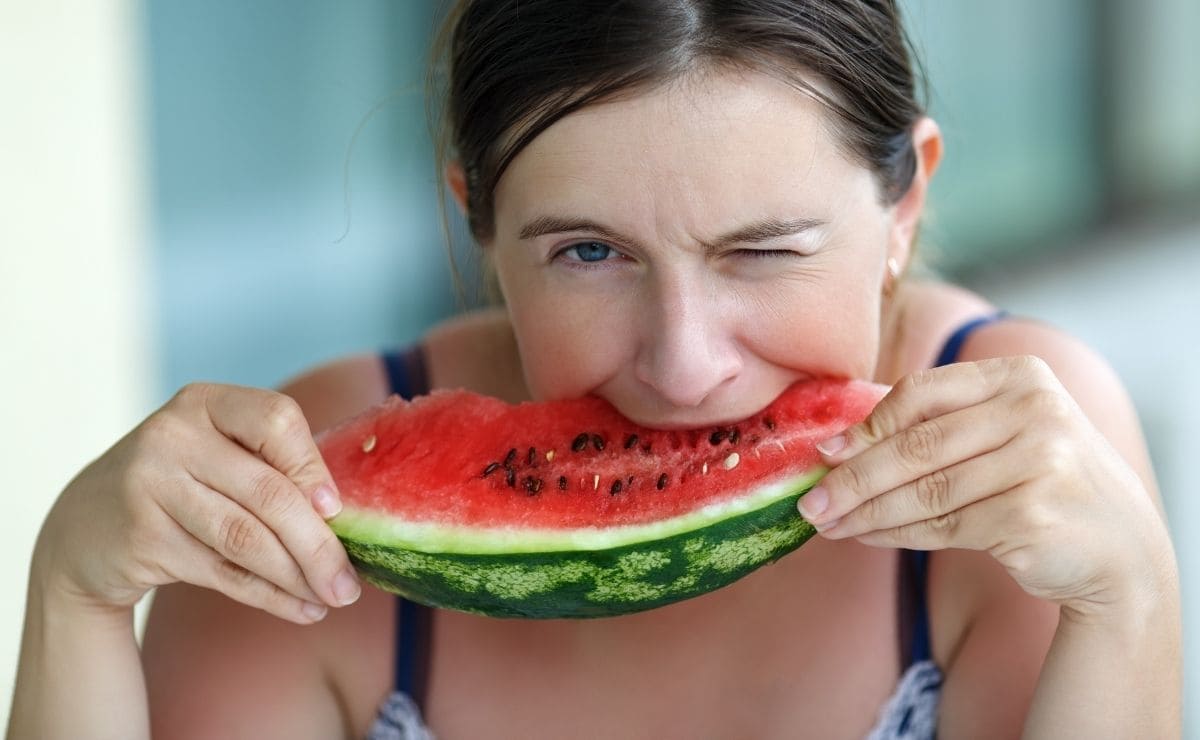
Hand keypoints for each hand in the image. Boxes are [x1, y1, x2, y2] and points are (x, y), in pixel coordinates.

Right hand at [36, 383, 359, 623]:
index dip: (312, 466)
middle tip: (349, 583)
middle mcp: (174, 436)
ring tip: (333, 597)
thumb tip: (351, 517)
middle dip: (318, 544)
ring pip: (246, 539)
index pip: (277, 420)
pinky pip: (222, 572)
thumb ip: (273, 467)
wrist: (86, 527)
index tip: (336, 510)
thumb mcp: (219, 456)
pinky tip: (302, 608)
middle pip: (268, 492)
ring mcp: (150, 485)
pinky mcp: (141, 537)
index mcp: (206, 403)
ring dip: (298, 576)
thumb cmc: (183, 485)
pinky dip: (269, 595)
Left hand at [796, 356, 1169, 614]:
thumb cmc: (1039, 482)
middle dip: (852, 478)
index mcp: (1021, 376)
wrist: (1119, 548)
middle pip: (916, 446)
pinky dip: (896, 534)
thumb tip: (836, 446)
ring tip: (828, 525)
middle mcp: (1035, 411)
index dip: (866, 425)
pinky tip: (867, 537)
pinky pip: (942, 526)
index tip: (825, 452)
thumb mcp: (1001, 434)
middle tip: (809, 501)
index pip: (922, 392)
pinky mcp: (1032, 514)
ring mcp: (1039, 462)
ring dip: (866, 512)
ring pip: (924, 491)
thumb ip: (935, 427)